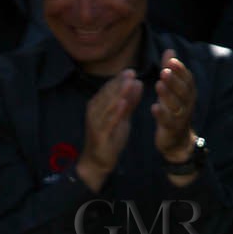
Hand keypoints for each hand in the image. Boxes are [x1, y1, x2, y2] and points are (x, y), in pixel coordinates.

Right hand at [77, 70, 141, 191]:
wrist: (98, 162)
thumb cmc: (109, 138)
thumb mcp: (122, 117)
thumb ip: (130, 102)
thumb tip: (138, 83)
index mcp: (98, 105)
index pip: (109, 89)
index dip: (119, 80)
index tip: (131, 71)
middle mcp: (94, 111)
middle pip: (107, 94)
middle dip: (119, 83)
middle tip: (131, 72)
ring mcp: (95, 122)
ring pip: (107, 105)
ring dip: (118, 93)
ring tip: (129, 83)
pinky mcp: (99, 135)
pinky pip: (108, 121)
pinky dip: (115, 112)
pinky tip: (123, 104)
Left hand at [152, 49, 197, 164]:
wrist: (177, 141)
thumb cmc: (173, 110)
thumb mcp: (173, 90)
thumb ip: (171, 71)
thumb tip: (169, 50)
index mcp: (189, 93)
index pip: (187, 79)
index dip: (180, 70)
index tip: (171, 60)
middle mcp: (188, 104)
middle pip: (183, 91)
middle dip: (174, 80)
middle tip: (164, 71)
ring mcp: (181, 118)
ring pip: (176, 105)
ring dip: (167, 95)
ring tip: (158, 85)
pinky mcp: (172, 130)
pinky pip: (168, 122)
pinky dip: (162, 115)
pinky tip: (154, 107)